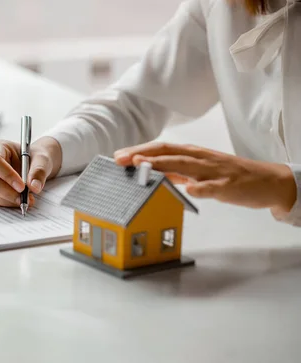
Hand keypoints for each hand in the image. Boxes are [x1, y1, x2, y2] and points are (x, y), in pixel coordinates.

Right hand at [0, 136, 61, 206]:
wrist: (32, 165)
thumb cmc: (34, 157)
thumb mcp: (42, 159)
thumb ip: (39, 171)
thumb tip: (34, 187)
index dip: (7, 175)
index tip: (22, 186)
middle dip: (8, 192)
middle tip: (25, 198)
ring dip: (9, 200)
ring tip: (26, 200)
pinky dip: (8, 203)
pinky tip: (20, 200)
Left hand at [114, 142, 296, 214]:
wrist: (267, 181)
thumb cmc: (229, 176)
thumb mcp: (197, 172)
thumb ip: (175, 172)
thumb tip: (151, 173)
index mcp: (192, 154)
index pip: (161, 148)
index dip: (139, 151)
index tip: (118, 156)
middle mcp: (200, 158)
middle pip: (168, 152)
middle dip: (143, 155)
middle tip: (121, 159)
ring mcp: (214, 171)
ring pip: (186, 165)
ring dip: (163, 165)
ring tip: (143, 166)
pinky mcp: (228, 185)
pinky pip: (214, 187)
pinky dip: (201, 188)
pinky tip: (190, 190)